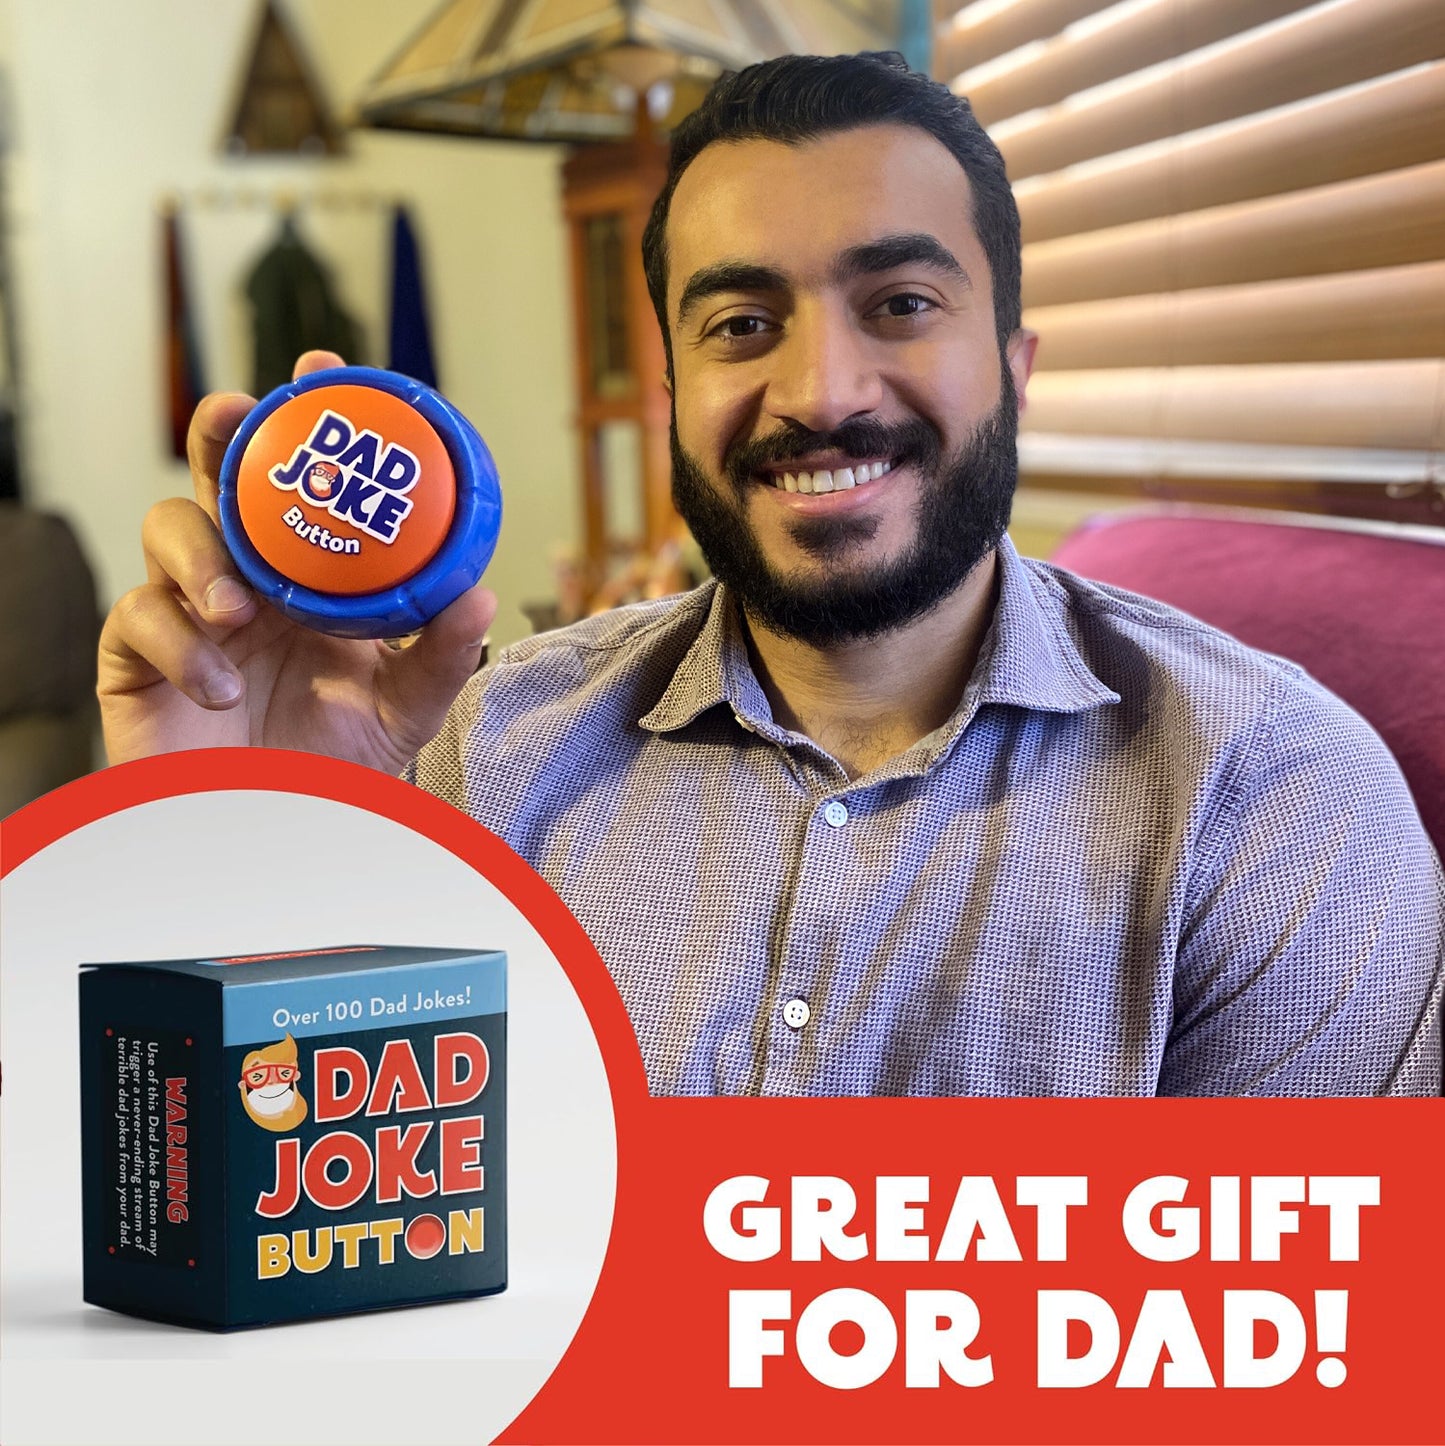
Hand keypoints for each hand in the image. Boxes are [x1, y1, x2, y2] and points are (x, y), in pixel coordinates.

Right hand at [98, 351, 496, 770]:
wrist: (280, 833)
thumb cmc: (336, 763)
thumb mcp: (405, 708)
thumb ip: (440, 655)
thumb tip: (480, 594)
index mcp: (307, 576)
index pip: (300, 483)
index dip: (305, 423)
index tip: (323, 370)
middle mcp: (246, 579)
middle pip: (217, 476)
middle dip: (221, 433)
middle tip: (238, 416)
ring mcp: (187, 613)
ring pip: (164, 530)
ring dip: (200, 556)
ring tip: (239, 610)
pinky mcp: (136, 660)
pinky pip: (136, 619)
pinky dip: (178, 643)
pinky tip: (221, 684)